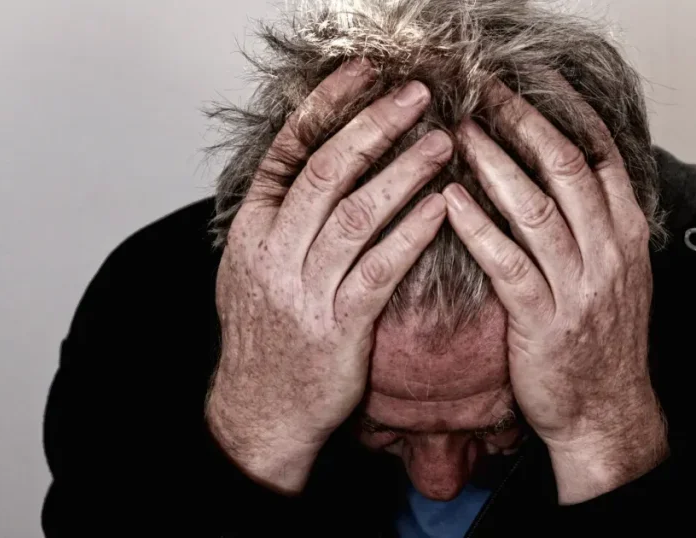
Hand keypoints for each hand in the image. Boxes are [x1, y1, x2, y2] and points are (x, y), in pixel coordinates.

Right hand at [206, 61, 452, 493]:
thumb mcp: (252, 267)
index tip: (364, 72)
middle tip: (418, 95)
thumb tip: (311, 159)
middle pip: (326, 172)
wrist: (262, 409)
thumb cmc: (268, 334)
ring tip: (443, 142)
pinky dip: (412, 234)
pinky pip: (381, 269)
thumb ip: (279, 215)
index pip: (288, 151)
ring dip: (403, 172)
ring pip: (357, 215)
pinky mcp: (339, 326)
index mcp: (252, 230)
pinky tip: (443, 207)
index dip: (327, 106)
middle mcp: (273, 252)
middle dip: (374, 126)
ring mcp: (305, 289)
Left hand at [443, 82, 667, 503]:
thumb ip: (597, 222)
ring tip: (460, 131)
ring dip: (496, 164)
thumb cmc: (599, 339)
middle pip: (567, 169)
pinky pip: (508, 263)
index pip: (602, 157)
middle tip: (487, 90)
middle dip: (526, 123)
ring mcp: (578, 286)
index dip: (568, 113)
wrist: (605, 410)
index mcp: (627, 236)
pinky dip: (478, 227)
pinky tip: (449, 199)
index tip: (535, 80)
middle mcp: (608, 253)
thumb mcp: (617, 274)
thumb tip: (564, 170)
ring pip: (537, 209)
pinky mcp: (542, 320)